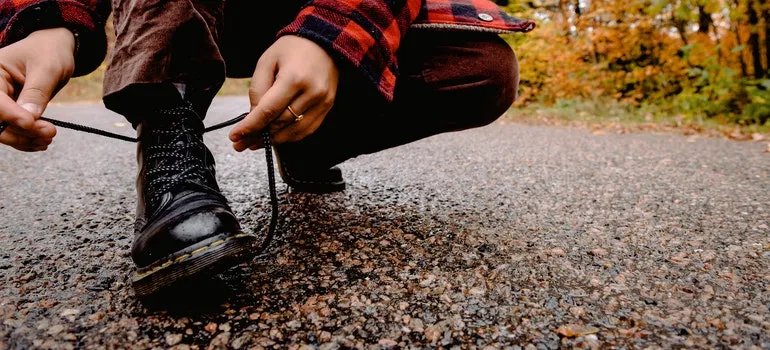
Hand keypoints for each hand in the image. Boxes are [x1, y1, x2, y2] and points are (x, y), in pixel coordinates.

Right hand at [0, 28, 74, 151]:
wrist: (54, 49)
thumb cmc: (49, 52)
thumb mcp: (47, 68)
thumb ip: (37, 92)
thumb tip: (29, 117)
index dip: (11, 115)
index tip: (31, 123)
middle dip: (21, 131)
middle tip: (49, 133)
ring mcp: (1, 102)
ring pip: (2, 130)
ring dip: (24, 139)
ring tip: (48, 138)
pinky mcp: (10, 112)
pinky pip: (11, 131)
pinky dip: (25, 140)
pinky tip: (41, 141)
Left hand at [229, 35, 338, 151]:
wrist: (324, 43)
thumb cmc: (291, 49)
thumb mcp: (267, 61)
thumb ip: (257, 89)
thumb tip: (253, 117)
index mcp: (294, 78)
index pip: (268, 110)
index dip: (250, 126)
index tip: (234, 137)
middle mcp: (312, 93)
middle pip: (281, 123)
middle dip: (258, 135)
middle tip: (241, 143)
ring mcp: (323, 102)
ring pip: (294, 131)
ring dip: (273, 140)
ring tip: (255, 143)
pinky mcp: (327, 107)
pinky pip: (307, 130)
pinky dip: (290, 136)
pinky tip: (276, 137)